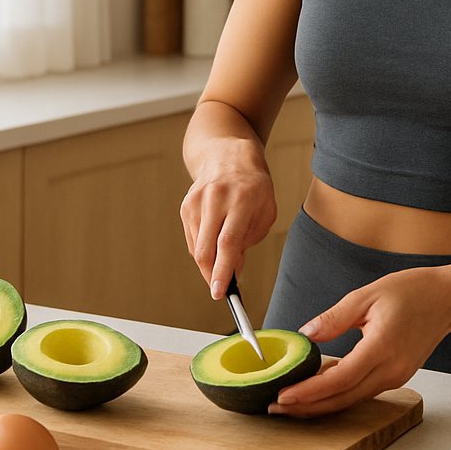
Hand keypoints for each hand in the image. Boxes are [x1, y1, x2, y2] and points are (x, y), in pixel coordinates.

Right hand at [179, 164, 277, 298]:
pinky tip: (214, 240)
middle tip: (220, 287)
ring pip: (197, 247)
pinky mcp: (185, 206)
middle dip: (211, 275)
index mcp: (241, 200)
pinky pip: (192, 239)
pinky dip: (203, 248)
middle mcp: (215, 199)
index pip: (227, 243)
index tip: (219, 292)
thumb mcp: (265, 212)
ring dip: (209, 261)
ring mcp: (196, 201)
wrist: (227, 156)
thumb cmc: (253, 187)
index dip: (222, 271)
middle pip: (206, 249)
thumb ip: (249, 241)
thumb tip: (232, 269)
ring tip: (224, 254)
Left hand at [269, 267, 450, 417]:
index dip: (308, 392)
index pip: (339, 379)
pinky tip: (318, 391)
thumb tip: (305, 334)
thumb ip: (334, 317)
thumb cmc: (413, 291)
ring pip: (352, 400)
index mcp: (382, 347)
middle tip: (276, 407)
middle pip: (343, 399)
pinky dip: (338, 395)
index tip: (283, 396)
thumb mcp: (367, 295)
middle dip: (307, 407)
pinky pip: (362, 392)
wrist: (448, 299)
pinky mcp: (396, 376)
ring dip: (321, 405)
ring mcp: (396, 377)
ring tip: (291, 403)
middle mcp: (391, 370)